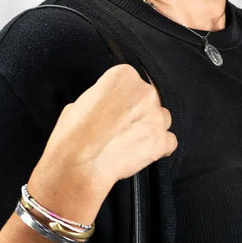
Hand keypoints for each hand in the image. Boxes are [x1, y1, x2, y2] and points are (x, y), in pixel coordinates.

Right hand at [42, 63, 177, 198]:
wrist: (78, 166)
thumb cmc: (72, 137)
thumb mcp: (78, 104)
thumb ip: (100, 99)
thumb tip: (104, 107)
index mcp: (123, 76)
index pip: (130, 81)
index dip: (121, 98)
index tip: (114, 110)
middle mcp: (144, 92)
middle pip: (149, 99)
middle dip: (138, 112)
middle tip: (120, 129)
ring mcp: (155, 117)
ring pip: (162, 119)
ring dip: (150, 128)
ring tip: (131, 142)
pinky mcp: (160, 141)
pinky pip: (169, 142)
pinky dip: (159, 148)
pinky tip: (143, 154)